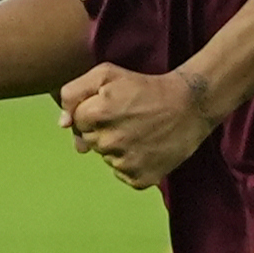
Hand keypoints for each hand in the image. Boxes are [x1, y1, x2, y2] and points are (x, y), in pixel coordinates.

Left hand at [57, 62, 213, 187]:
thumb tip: (63, 124)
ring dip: (118, 148)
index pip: (77, 122)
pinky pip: (123, 174)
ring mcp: (125, 162)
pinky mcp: (140, 178)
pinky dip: (132, 164)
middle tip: (128, 118)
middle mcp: (109, 142)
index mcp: (96, 114)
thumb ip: (73, 92)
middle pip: (90, 142)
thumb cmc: (145, 87)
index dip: (93, 113)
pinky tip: (146, 147)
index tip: (113, 107)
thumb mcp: (106, 74)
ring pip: (107, 158)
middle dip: (103, 130)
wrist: (190, 104)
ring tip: (140, 131)